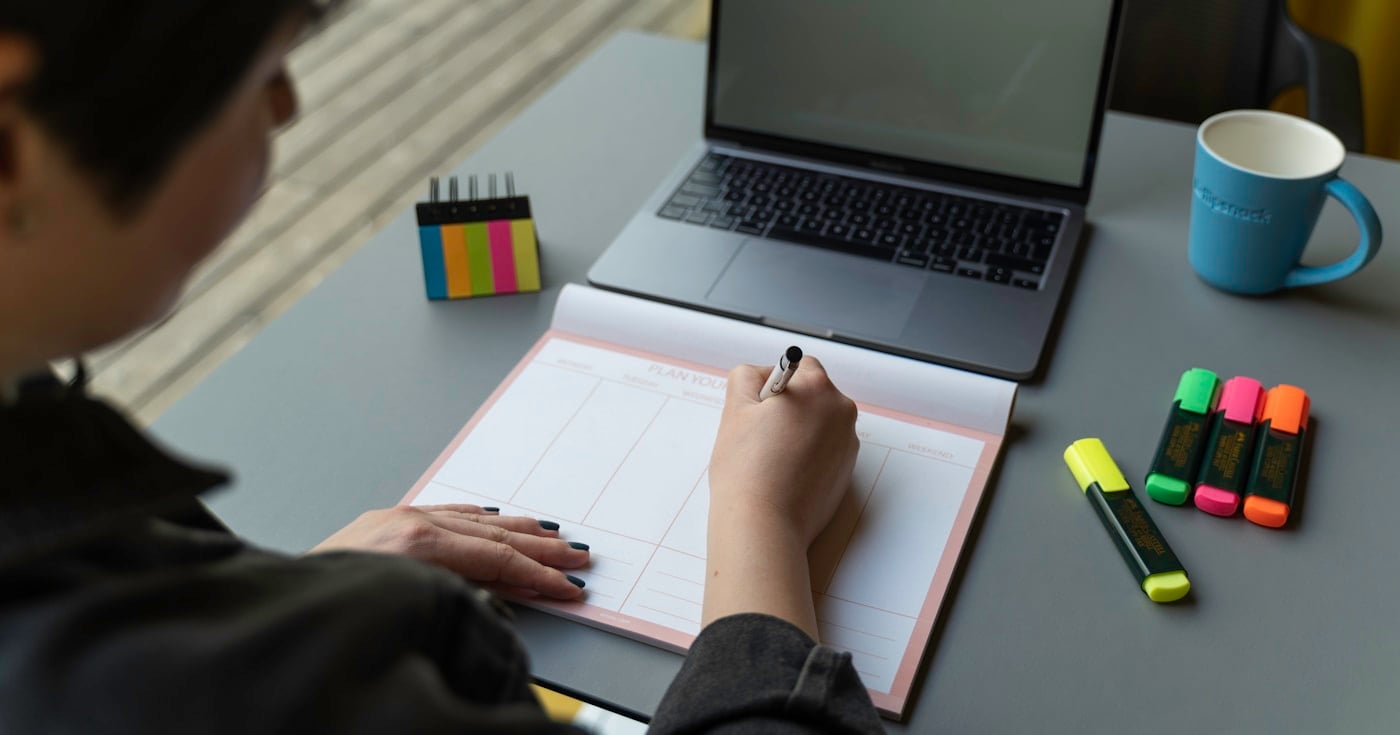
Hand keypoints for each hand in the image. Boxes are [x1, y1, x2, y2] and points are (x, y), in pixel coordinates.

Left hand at [309, 504, 589, 599]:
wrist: (281, 599)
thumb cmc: (338, 607)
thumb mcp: (411, 605)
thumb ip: (464, 597)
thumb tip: (507, 594)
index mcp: (418, 543)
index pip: (497, 558)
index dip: (539, 575)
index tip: (568, 587)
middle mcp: (410, 523)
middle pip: (492, 535)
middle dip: (541, 549)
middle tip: (578, 558)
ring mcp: (398, 518)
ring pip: (472, 520)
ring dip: (517, 529)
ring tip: (552, 535)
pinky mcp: (385, 522)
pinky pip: (445, 513)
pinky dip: (478, 518)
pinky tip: (497, 519)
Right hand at [702, 356, 858, 638]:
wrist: (765, 525)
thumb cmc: (747, 470)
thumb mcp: (736, 409)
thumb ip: (747, 377)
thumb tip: (759, 375)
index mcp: (818, 389)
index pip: (797, 365)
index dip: (772, 384)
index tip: (757, 409)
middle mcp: (842, 413)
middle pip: (812, 395)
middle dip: (788, 408)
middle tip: (759, 435)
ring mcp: (848, 445)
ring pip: (818, 424)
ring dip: (798, 432)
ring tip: (771, 459)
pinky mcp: (846, 473)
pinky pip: (825, 451)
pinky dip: (807, 456)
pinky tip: (785, 475)